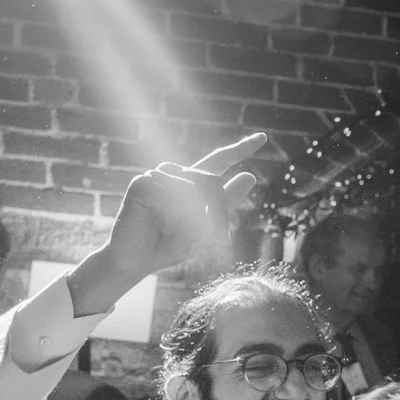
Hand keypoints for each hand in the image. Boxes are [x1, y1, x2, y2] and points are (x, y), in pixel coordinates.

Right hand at [73, 135, 269, 311]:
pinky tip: (161, 225)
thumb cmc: (167, 246)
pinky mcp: (142, 182)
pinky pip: (172, 194)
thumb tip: (250, 176)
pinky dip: (173, 216)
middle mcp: (175, 173)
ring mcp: (157, 175)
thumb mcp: (204, 228)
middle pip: (210, 180)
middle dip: (217, 212)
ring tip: (173, 232)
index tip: (263, 138)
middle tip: (217, 239)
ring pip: (193, 188)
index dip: (240, 149)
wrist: (136, 262)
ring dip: (191, 219)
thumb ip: (225, 203)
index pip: (219, 160)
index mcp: (190, 182)